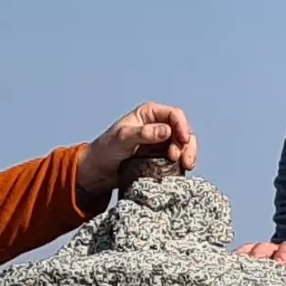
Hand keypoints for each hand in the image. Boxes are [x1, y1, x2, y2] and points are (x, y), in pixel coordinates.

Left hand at [78, 103, 198, 205]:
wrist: (98, 171)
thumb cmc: (106, 150)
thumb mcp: (123, 138)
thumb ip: (144, 133)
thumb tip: (167, 131)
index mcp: (149, 114)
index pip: (174, 115)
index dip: (182, 126)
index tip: (183, 140)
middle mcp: (158, 126)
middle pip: (183, 131)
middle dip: (186, 144)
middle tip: (181, 159)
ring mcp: (161, 142)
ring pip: (184, 145)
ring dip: (188, 154)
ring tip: (184, 166)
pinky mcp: (161, 158)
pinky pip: (179, 158)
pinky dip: (183, 164)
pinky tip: (181, 171)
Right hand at [237, 241, 285, 285]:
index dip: (284, 255)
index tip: (281, 263)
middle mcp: (275, 252)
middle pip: (265, 248)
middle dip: (260, 254)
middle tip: (255, 262)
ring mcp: (262, 257)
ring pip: (251, 252)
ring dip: (245, 258)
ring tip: (237, 265)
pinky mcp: (251, 262)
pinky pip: (241, 257)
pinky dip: (235, 260)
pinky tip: (226, 266)